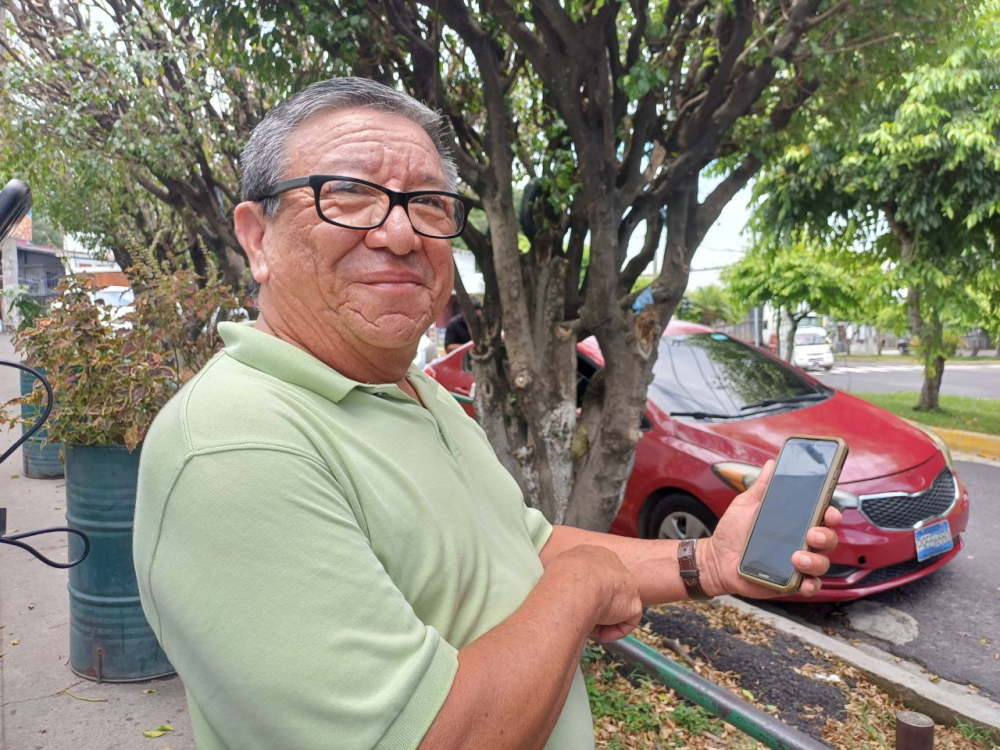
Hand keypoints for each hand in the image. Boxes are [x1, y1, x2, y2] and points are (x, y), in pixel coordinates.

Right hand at [551, 545, 642, 642]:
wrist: (573, 586)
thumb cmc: (559, 579)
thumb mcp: (556, 569)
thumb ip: (565, 577)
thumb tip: (559, 590)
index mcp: (594, 553)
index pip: (596, 573)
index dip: (586, 591)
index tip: (576, 603)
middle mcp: (613, 564)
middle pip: (608, 590)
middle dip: (596, 605)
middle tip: (582, 616)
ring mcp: (626, 583)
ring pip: (616, 606)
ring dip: (603, 619)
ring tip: (588, 625)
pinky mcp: (633, 602)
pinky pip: (627, 621)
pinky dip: (614, 631)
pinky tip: (602, 634)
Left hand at [700, 460, 841, 598]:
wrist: (716, 559)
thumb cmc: (733, 531)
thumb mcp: (746, 505)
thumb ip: (761, 487)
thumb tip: (772, 464)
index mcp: (794, 522)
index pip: (821, 516)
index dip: (830, 513)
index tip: (829, 511)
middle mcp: (801, 542)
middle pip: (828, 538)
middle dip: (826, 535)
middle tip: (811, 533)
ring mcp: (798, 563)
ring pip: (822, 563)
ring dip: (816, 560)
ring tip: (798, 557)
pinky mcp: (790, 582)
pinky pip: (810, 586)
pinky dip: (810, 585)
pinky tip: (803, 581)